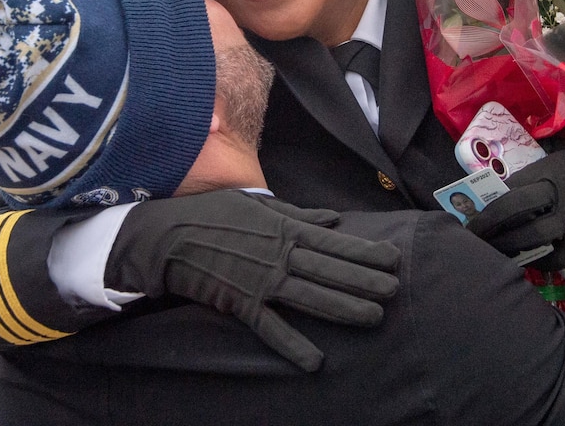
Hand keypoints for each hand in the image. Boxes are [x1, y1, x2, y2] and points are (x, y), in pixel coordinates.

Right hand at [106, 190, 400, 371]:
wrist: (168, 236)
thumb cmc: (214, 213)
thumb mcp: (258, 203)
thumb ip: (298, 214)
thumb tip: (333, 219)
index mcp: (285, 228)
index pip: (335, 242)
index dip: (366, 252)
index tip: (393, 259)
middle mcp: (279, 254)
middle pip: (331, 271)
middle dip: (366, 281)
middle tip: (395, 291)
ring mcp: (262, 280)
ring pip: (311, 297)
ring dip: (344, 309)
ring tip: (374, 318)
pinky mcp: (242, 303)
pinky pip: (271, 328)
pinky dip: (292, 345)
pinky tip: (315, 361)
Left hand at [467, 143, 564, 269]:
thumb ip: (543, 167)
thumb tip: (509, 179)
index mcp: (550, 170)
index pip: (507, 186)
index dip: (485, 202)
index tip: (469, 212)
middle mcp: (556, 193)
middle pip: (509, 211)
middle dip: (485, 227)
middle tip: (470, 237)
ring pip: (526, 238)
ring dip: (504, 248)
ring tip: (490, 253)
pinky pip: (552, 257)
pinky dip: (536, 261)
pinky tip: (525, 261)